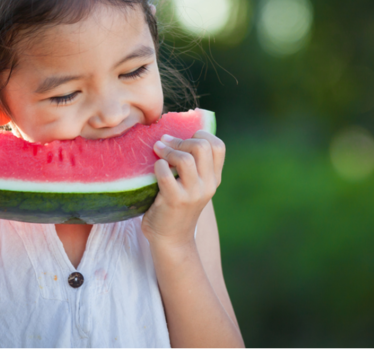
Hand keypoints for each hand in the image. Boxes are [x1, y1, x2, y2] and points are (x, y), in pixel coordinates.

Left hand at [141, 130, 225, 248]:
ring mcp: (193, 194)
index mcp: (214, 178)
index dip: (201, 135)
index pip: (218, 146)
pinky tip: (155, 168)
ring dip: (168, 150)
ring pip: (185, 159)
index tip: (184, 138)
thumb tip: (173, 133)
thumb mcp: (192, 185)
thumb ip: (192, 164)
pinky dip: (158, 165)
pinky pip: (165, 173)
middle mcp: (208, 185)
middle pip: (202, 146)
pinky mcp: (175, 201)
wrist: (171, 239)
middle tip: (166, 143)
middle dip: (181, 140)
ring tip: (157, 151)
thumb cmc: (176, 206)